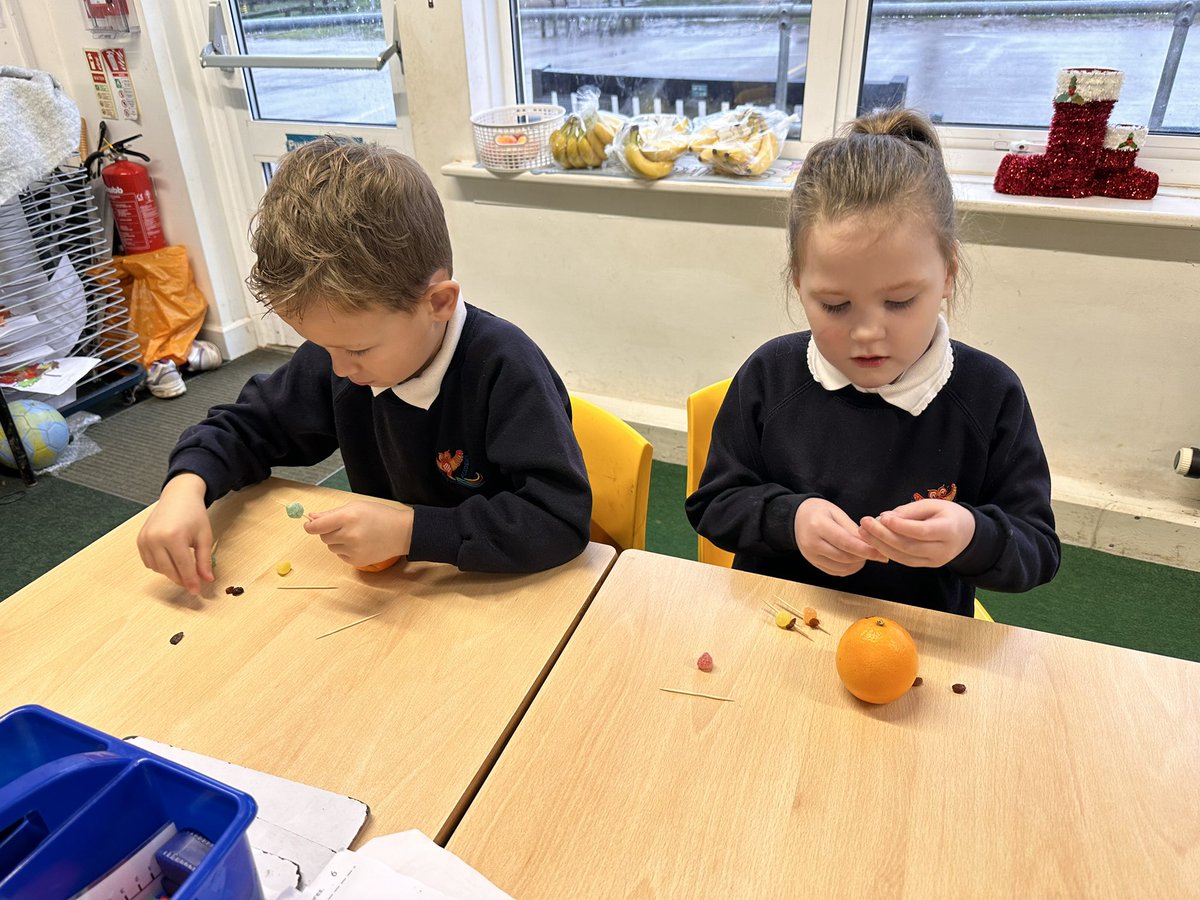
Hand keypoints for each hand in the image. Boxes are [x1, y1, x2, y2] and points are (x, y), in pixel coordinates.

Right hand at [137, 473, 212, 593]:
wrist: (178, 496)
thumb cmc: (193, 514)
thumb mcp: (204, 537)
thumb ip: (205, 560)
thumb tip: (207, 579)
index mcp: (174, 537)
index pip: (183, 567)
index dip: (191, 581)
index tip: (196, 591)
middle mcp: (156, 539)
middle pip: (169, 570)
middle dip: (181, 579)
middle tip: (192, 584)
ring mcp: (145, 539)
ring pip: (158, 568)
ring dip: (171, 572)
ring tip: (184, 567)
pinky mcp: (139, 540)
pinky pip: (149, 562)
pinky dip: (160, 565)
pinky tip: (171, 560)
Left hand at [303, 500, 413, 566]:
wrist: (402, 533)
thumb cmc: (380, 516)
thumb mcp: (356, 507)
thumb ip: (332, 513)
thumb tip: (312, 518)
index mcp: (348, 517)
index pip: (317, 526)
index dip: (310, 526)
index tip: (309, 525)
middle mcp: (349, 535)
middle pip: (323, 537)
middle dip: (328, 532)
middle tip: (343, 526)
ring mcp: (353, 550)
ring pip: (331, 547)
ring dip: (337, 541)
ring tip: (355, 535)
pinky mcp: (356, 561)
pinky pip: (340, 555)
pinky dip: (345, 550)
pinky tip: (359, 544)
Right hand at [794, 498, 888, 576]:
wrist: (796, 518)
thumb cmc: (818, 511)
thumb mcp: (836, 513)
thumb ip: (853, 529)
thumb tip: (871, 544)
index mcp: (819, 526)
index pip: (846, 542)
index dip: (865, 549)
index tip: (881, 553)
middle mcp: (812, 543)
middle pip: (845, 557)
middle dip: (864, 556)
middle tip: (877, 552)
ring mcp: (811, 556)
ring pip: (842, 568)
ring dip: (857, 564)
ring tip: (864, 554)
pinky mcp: (813, 563)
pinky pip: (835, 572)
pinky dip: (848, 568)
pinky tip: (854, 560)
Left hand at [859, 499, 975, 567]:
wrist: (965, 534)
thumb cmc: (947, 515)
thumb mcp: (934, 505)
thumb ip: (911, 511)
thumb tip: (886, 517)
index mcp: (949, 531)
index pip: (922, 531)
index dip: (901, 526)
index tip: (882, 518)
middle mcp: (943, 550)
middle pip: (909, 546)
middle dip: (883, 536)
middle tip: (864, 523)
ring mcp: (935, 561)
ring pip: (904, 557)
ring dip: (880, 545)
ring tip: (864, 532)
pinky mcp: (926, 566)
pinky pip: (904, 560)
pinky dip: (887, 551)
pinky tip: (874, 541)